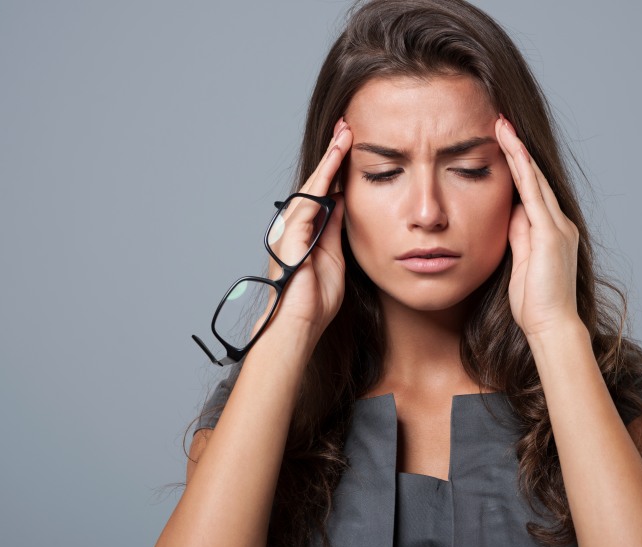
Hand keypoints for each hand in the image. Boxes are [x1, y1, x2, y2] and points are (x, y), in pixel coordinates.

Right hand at [264, 118, 352, 335]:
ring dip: (330, 158)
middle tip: (347, 126)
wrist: (299, 325)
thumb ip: (336, 229)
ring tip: (346, 133)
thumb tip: (344, 203)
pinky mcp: (291, 235)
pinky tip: (337, 160)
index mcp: (307, 231)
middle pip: (317, 182)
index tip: (351, 144)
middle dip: (333, 153)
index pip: (324, 192)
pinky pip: (310, 200)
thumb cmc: (315, 301)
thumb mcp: (335, 256)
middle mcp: (295, 225)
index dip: (337, 168)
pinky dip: (324, 179)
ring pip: (313, 185)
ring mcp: (290, 228)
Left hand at [495, 115, 580, 338]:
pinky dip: (522, 170)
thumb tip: (508, 213)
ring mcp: (557, 226)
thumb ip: (517, 236)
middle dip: (517, 149)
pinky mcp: (550, 234)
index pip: (531, 190)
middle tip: (501, 121)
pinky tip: (511, 150)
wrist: (551, 325)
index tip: (501, 142)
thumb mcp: (520, 262)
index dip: (517, 165)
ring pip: (534, 179)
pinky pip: (533, 194)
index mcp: (550, 231)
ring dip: (518, 151)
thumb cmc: (533, 303)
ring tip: (502, 125)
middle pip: (534, 177)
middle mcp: (558, 223)